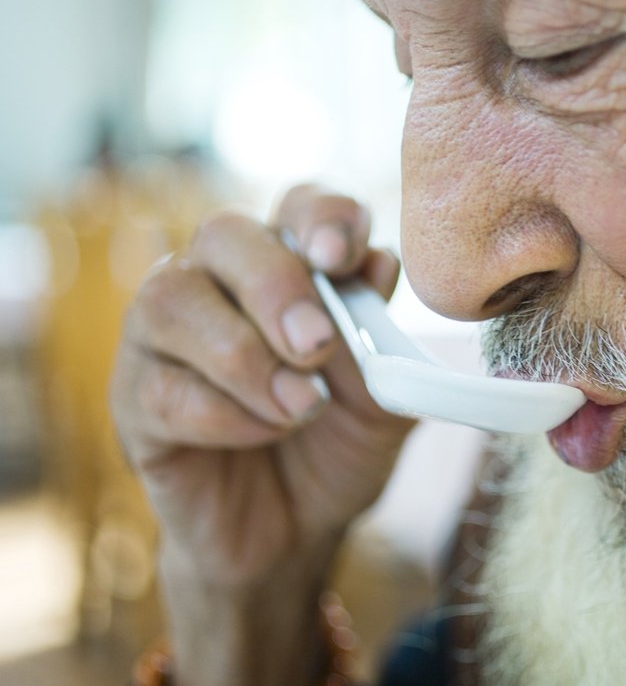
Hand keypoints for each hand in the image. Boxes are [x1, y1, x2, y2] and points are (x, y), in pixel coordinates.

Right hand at [111, 184, 413, 588]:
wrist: (296, 531)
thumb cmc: (337, 447)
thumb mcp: (382, 401)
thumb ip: (381, 342)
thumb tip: (378, 266)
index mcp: (292, 268)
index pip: (299, 205)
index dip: (321, 216)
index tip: (343, 258)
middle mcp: (220, 284)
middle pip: (224, 234)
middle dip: (275, 285)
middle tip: (315, 347)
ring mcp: (165, 338)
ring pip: (170, 300)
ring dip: (244, 356)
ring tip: (300, 408)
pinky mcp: (134, 400)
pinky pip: (160, 387)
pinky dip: (225, 416)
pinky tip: (263, 436)